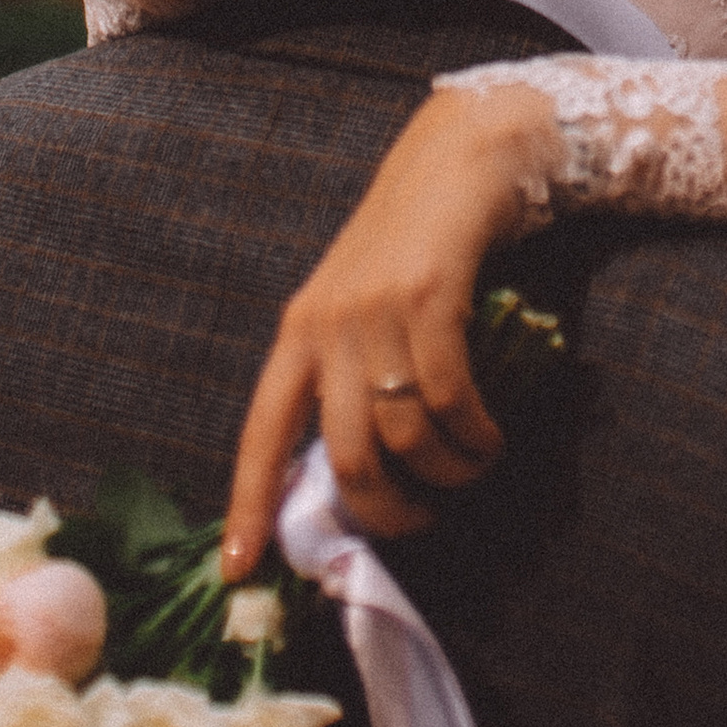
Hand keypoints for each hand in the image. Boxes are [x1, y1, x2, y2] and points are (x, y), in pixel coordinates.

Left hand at [220, 84, 565, 575]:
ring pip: (404, 435)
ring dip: (447, 473)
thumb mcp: (361, 306)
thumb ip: (351, 374)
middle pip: (345, 458)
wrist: (458, 157)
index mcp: (297, 333)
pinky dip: (474, 435)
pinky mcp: (428, 296)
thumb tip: (359, 472)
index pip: (261, 433)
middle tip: (421, 521)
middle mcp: (326, 326)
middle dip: (387, 511)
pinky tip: (489, 439)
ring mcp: (375, 310)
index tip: (237, 569)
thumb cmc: (413, 242)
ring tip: (470, 471)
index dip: (247, 504)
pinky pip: (451, 397)